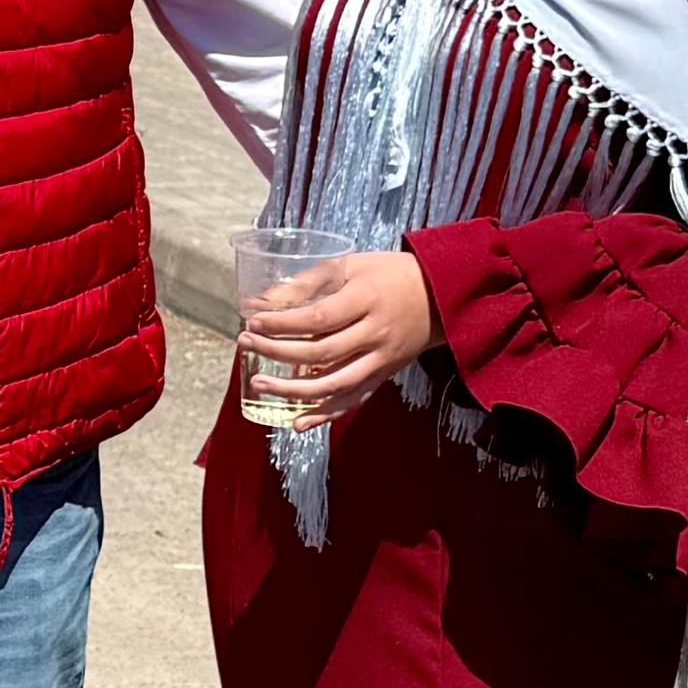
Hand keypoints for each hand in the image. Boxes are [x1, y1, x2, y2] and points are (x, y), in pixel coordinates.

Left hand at [240, 250, 434, 424]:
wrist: (442, 296)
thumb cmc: (390, 274)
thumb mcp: (352, 265)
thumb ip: (309, 282)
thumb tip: (262, 301)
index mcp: (366, 300)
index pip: (316, 319)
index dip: (281, 324)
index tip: (251, 322)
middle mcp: (375, 334)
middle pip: (320, 354)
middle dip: (277, 352)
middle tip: (244, 345)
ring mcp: (382, 360)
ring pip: (335, 385)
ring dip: (293, 391)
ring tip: (259, 386)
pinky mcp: (385, 376)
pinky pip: (354, 400)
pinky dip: (325, 415)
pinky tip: (298, 422)